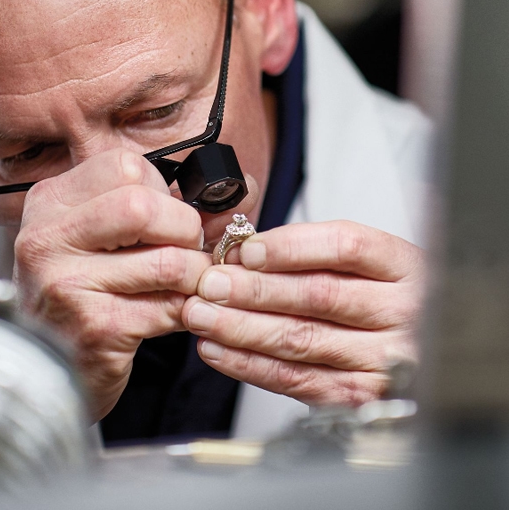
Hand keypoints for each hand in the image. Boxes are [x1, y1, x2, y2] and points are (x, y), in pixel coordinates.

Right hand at [13, 148, 210, 420]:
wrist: (50, 369)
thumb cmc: (84, 293)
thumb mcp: (100, 237)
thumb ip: (159, 205)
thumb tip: (240, 190)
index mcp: (51, 201)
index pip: (125, 166)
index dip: (163, 190)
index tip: (166, 216)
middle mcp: (48, 237)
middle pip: (143, 206)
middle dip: (185, 229)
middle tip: (187, 249)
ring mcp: (66, 283)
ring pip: (167, 261)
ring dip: (194, 274)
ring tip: (186, 282)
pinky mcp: (94, 327)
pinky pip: (169, 307)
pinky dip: (187, 308)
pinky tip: (173, 310)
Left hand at [182, 220, 424, 405]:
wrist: (441, 351)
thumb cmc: (390, 298)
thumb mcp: (373, 263)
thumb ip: (318, 253)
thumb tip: (244, 254)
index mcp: (405, 265)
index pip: (347, 246)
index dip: (291, 248)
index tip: (247, 250)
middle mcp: (404, 312)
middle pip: (319, 295)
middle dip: (253, 289)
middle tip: (209, 283)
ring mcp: (387, 359)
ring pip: (302, 338)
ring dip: (241, 326)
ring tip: (201, 314)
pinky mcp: (363, 396)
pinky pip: (298, 380)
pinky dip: (251, 365)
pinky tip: (220, 349)